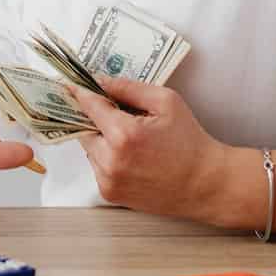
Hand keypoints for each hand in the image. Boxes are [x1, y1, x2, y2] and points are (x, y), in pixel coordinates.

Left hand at [69, 76, 226, 217]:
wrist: (205, 184)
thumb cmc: (190, 142)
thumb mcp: (165, 102)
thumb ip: (128, 87)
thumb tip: (99, 81)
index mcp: (124, 134)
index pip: (89, 105)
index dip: (80, 92)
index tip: (71, 84)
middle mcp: (111, 160)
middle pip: (84, 128)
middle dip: (96, 118)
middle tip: (117, 114)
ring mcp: (108, 180)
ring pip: (89, 148)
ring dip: (102, 140)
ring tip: (133, 140)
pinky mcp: (110, 194)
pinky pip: (97, 167)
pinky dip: (107, 158)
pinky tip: (133, 158)